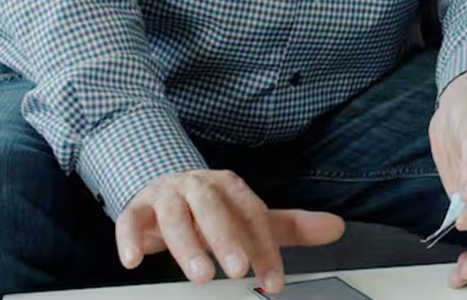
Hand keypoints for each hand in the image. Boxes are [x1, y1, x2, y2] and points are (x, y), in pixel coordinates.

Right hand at [114, 169, 344, 292]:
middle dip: (226, 239)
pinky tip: (133, 261)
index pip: (251, 215)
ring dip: (185, 245)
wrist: (163, 185)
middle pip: (213, 208)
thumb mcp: (249, 217)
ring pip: (174, 216)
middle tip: (238, 269)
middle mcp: (198, 186)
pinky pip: (129, 220)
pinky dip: (129, 239)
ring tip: (200, 275)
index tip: (274, 280)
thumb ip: (290, 226)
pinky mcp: (137, 208)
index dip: (264, 248)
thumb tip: (337, 227)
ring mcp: (166, 195)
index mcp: (230, 186)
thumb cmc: (212, 210)